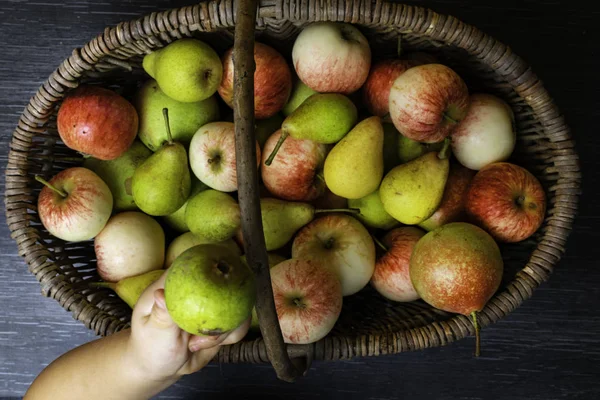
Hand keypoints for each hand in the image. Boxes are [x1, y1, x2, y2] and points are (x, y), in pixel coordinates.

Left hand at [126, 271, 249, 383]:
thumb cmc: (150, 347)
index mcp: (176, 284)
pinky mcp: (224, 319)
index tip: (219, 272)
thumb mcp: (153, 333)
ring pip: (237, 303)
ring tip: (197, 344)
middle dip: (228, 299)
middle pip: (226, 278)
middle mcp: (198, 289)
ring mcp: (213, 304)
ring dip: (226, 326)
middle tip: (210, 327)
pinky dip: (233, 335)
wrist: (163, 367)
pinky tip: (210, 346)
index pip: (193, 263)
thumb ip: (160, 315)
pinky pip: (239, 323)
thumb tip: (159, 294)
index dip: (210, 260)